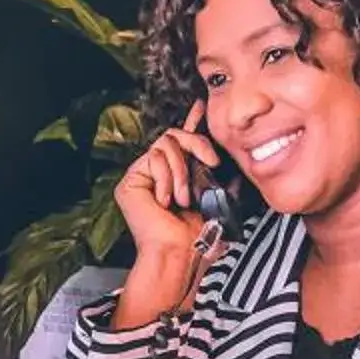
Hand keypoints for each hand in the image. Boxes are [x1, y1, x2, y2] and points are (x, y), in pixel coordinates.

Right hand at [111, 104, 223, 325]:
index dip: (192, 122)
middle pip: (174, 135)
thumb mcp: (217, 196)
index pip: (183, 142)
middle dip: (197, 144)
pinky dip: (166, 177)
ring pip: (165, 144)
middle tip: (212, 163)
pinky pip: (153, 157)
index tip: (202, 104)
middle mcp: (157, 172)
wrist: (180, 254)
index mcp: (177, 175)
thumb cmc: (198, 235)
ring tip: (183, 198)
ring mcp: (142, 175)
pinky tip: (166, 200)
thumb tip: (229, 155)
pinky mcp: (131, 180)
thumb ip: (219, 173)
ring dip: (181, 171)